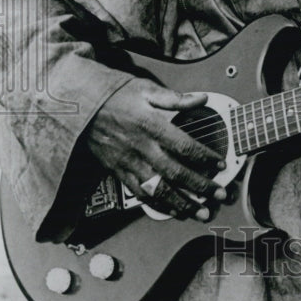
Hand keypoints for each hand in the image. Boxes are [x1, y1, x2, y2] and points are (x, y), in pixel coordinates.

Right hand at [85, 78, 226, 218]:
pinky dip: (159, 205)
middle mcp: (141, 147)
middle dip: (200, 186)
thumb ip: (176, 98)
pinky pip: (140, 194)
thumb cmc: (114, 95)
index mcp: (151, 125)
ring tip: (201, 212)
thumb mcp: (145, 89)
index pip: (184, 146)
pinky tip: (174, 211)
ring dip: (182, 203)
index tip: (221, 164)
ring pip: (159, 189)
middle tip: (220, 195)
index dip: (205, 157)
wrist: (79, 108)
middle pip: (176, 172)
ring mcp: (129, 162)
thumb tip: (203, 98)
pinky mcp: (119, 172)